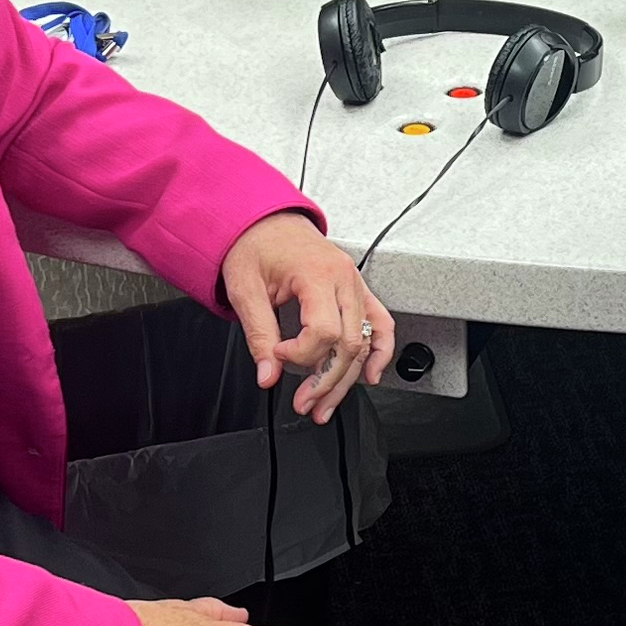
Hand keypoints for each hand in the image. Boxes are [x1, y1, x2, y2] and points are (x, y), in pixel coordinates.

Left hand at [221, 211, 393, 424]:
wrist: (265, 221)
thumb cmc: (256, 245)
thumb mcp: (246, 290)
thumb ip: (258, 334)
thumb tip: (267, 374)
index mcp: (317, 274)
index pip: (324, 331)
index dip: (301, 354)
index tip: (278, 355)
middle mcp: (344, 278)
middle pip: (349, 343)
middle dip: (326, 379)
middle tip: (304, 402)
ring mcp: (355, 284)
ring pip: (365, 341)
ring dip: (347, 378)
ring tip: (325, 404)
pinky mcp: (357, 291)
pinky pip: (380, 324)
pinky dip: (379, 351)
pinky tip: (370, 375)